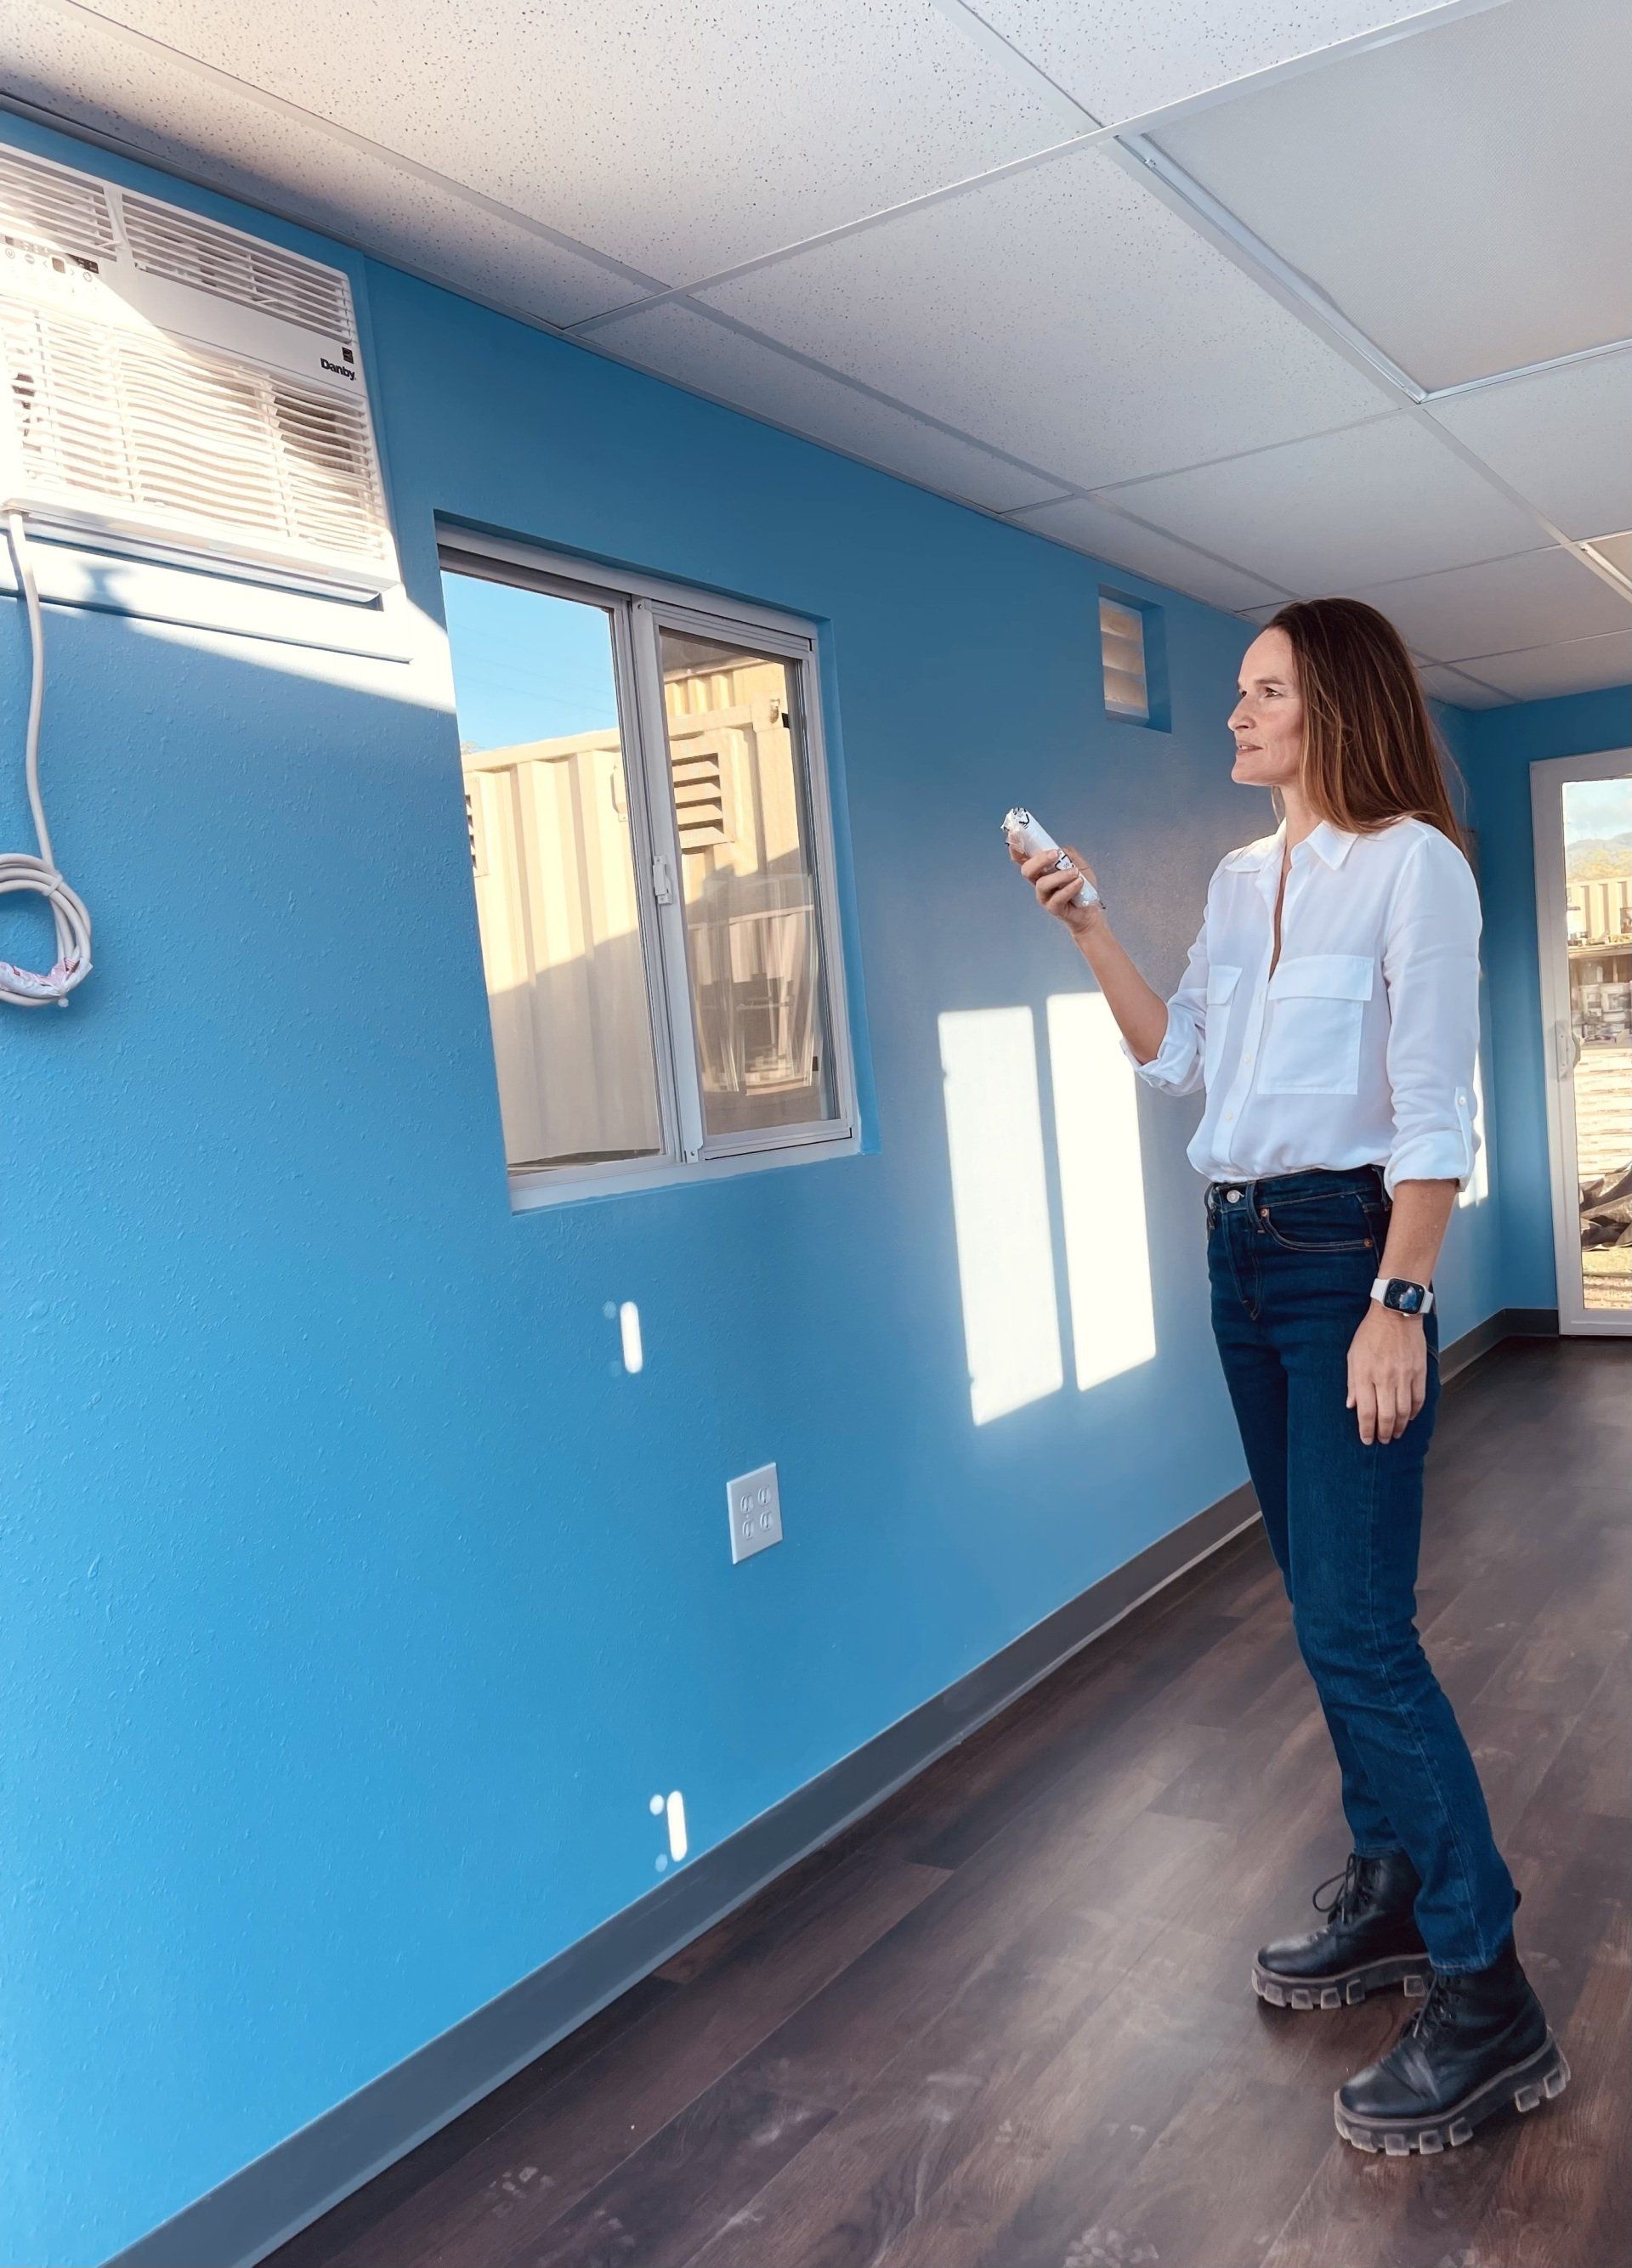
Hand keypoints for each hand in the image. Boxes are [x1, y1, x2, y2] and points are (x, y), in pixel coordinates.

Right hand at [1010, 836, 1103, 934]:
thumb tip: (1060, 849)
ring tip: (1076, 873)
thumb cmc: (1082, 886)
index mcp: (1041, 870)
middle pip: (1027, 870)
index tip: (1014, 832)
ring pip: (1042, 884)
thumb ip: (1069, 855)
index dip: (1016, 846)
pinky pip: (1058, 897)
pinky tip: (1079, 883)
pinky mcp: (1053, 909)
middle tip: (1055, 854)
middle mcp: (1038, 883)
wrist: (1091, 910)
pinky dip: (1069, 888)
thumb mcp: (1079, 865)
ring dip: (1060, 875)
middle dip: (1039, 860)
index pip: (1023, 858)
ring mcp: (1044, 897)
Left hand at [1347, 1304, 1426, 1443]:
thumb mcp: (1352, 1356)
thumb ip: (1352, 1383)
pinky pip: (1418, 1399)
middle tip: (1383, 1440)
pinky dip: (1414, 1412)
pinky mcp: (1419, 1372)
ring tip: (1396, 1434)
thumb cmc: (1370, 1333)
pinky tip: (1410, 1418)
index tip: (1367, 1439)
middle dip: (1385, 1433)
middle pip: (1387, 1416)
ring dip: (1400, 1427)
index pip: (1366, 1412)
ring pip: (1405, 1411)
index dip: (1366, 1430)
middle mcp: (1385, 1378)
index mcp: (1366, 1375)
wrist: (1396, 1314)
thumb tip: (1352, 1405)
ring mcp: (1405, 1376)